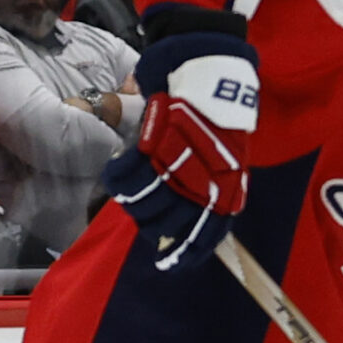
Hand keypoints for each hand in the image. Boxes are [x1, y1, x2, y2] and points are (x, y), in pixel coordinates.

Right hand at [99, 26, 257, 270]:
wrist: (212, 77)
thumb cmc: (218, 122)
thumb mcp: (225, 163)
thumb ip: (211, 192)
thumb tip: (186, 219)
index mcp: (226, 192)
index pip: (206, 235)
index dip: (186, 253)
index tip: (168, 265)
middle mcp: (202, 185)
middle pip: (164, 225)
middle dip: (151, 226)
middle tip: (146, 218)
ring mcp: (176, 167)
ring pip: (141, 205)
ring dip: (132, 201)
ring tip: (133, 192)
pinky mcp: (153, 148)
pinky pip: (124, 177)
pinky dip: (116, 179)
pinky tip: (116, 174)